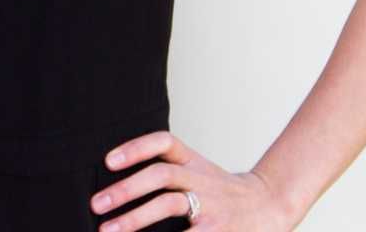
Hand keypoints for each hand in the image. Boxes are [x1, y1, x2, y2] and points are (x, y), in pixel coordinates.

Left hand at [90, 129, 296, 230]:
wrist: (270, 206)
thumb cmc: (220, 191)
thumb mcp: (197, 171)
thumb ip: (166, 169)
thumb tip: (114, 188)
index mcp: (193, 162)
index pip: (164, 142)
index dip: (135, 148)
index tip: (107, 161)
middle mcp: (200, 178)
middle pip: (160, 174)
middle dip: (125, 189)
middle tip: (96, 204)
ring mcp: (210, 204)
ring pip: (169, 203)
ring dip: (135, 218)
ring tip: (107, 231)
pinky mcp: (217, 229)